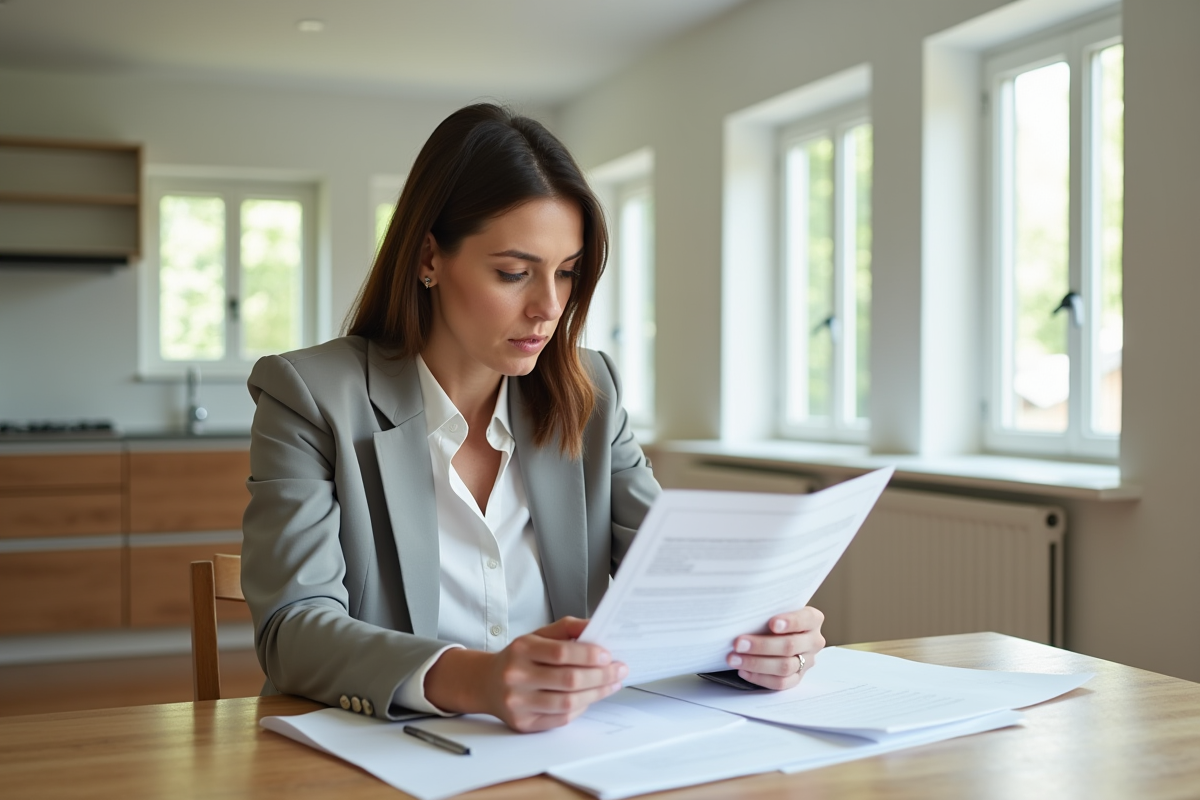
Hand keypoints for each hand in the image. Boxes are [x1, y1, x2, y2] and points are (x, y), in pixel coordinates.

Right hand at [423, 617, 626, 732]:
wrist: (487, 683)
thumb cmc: (520, 657)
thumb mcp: (538, 634)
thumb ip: (568, 628)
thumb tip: (597, 627)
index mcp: (522, 649)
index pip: (561, 653)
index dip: (588, 654)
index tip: (608, 655)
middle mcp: (516, 676)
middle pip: (568, 680)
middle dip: (600, 676)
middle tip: (619, 670)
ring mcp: (518, 703)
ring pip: (567, 702)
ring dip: (596, 694)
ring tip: (612, 684)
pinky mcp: (523, 723)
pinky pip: (561, 719)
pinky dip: (581, 708)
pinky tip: (590, 698)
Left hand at [726, 607, 825, 689]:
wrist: (778, 632)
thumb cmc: (772, 615)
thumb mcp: (774, 607)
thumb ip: (767, 609)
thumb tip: (743, 611)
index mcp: (812, 619)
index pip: (804, 620)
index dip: (789, 622)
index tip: (771, 624)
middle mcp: (813, 641)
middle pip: (790, 646)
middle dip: (761, 646)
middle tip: (738, 644)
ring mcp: (807, 661)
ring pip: (784, 667)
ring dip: (756, 664)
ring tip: (734, 659)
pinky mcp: (797, 677)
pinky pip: (781, 683)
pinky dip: (760, 678)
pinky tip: (743, 671)